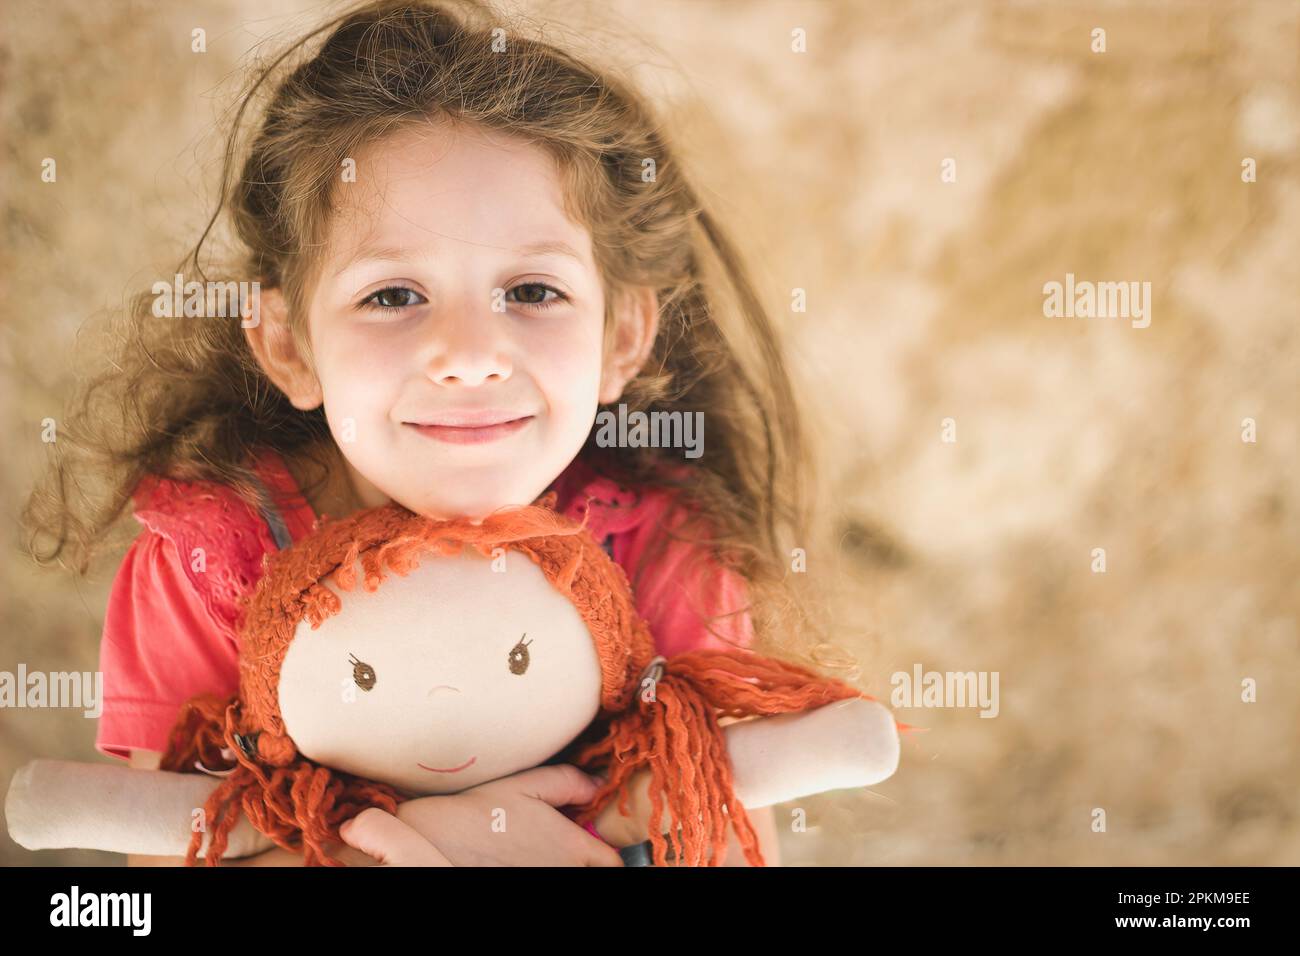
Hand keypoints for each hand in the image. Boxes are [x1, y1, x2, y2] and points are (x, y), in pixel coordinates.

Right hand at [350, 764, 623, 865]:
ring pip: (567, 877)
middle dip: (582, 860)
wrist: (437, 838)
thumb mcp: (528, 783)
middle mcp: (561, 871)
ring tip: (534, 851)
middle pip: (590, 872)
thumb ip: (569, 782)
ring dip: (559, 865)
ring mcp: (542, 882)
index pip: (611, 862)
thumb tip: (598, 784)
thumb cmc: (480, 809)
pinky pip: (543, 882)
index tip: (591, 843)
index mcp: (571, 846)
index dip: (604, 852)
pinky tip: (517, 860)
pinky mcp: (518, 886)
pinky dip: (539, 871)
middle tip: (561, 845)